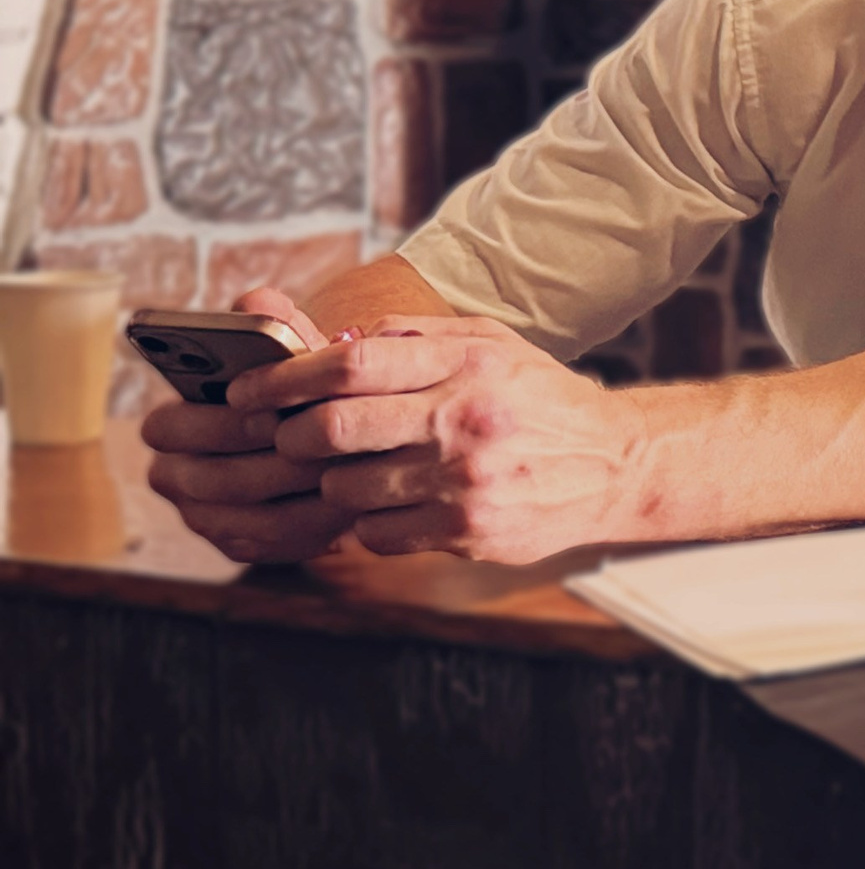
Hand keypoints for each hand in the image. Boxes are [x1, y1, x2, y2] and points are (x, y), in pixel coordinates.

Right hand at [141, 286, 351, 563]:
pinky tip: (355, 502)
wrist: (329, 434)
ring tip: (350, 470)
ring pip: (251, 516)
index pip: (171, 427)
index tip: (273, 414)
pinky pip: (278, 543)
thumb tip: (258, 302)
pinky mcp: (245, 546)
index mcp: (171, 424)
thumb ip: (271, 324)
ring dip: (303, 494)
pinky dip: (318, 524)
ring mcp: (207, 518)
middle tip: (326, 446)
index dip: (223, 422)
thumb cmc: (300, 385)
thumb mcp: (289, 351)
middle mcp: (177, 476)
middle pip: (216, 478)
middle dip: (274, 461)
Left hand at [236, 315, 644, 563]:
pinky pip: (377, 533)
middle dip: (291, 435)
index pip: (347, 364)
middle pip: (332, 427)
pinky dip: (370, 521)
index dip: (281, 379)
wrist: (615, 463)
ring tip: (357, 471)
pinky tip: (396, 503)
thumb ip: (416, 335)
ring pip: (346, 487)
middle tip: (289, 437)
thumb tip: (332, 341)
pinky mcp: (467, 530)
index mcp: (465, 364)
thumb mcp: (491, 344)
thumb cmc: (540, 399)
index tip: (246, 393)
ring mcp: (464, 481)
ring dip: (334, 481)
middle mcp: (463, 419)